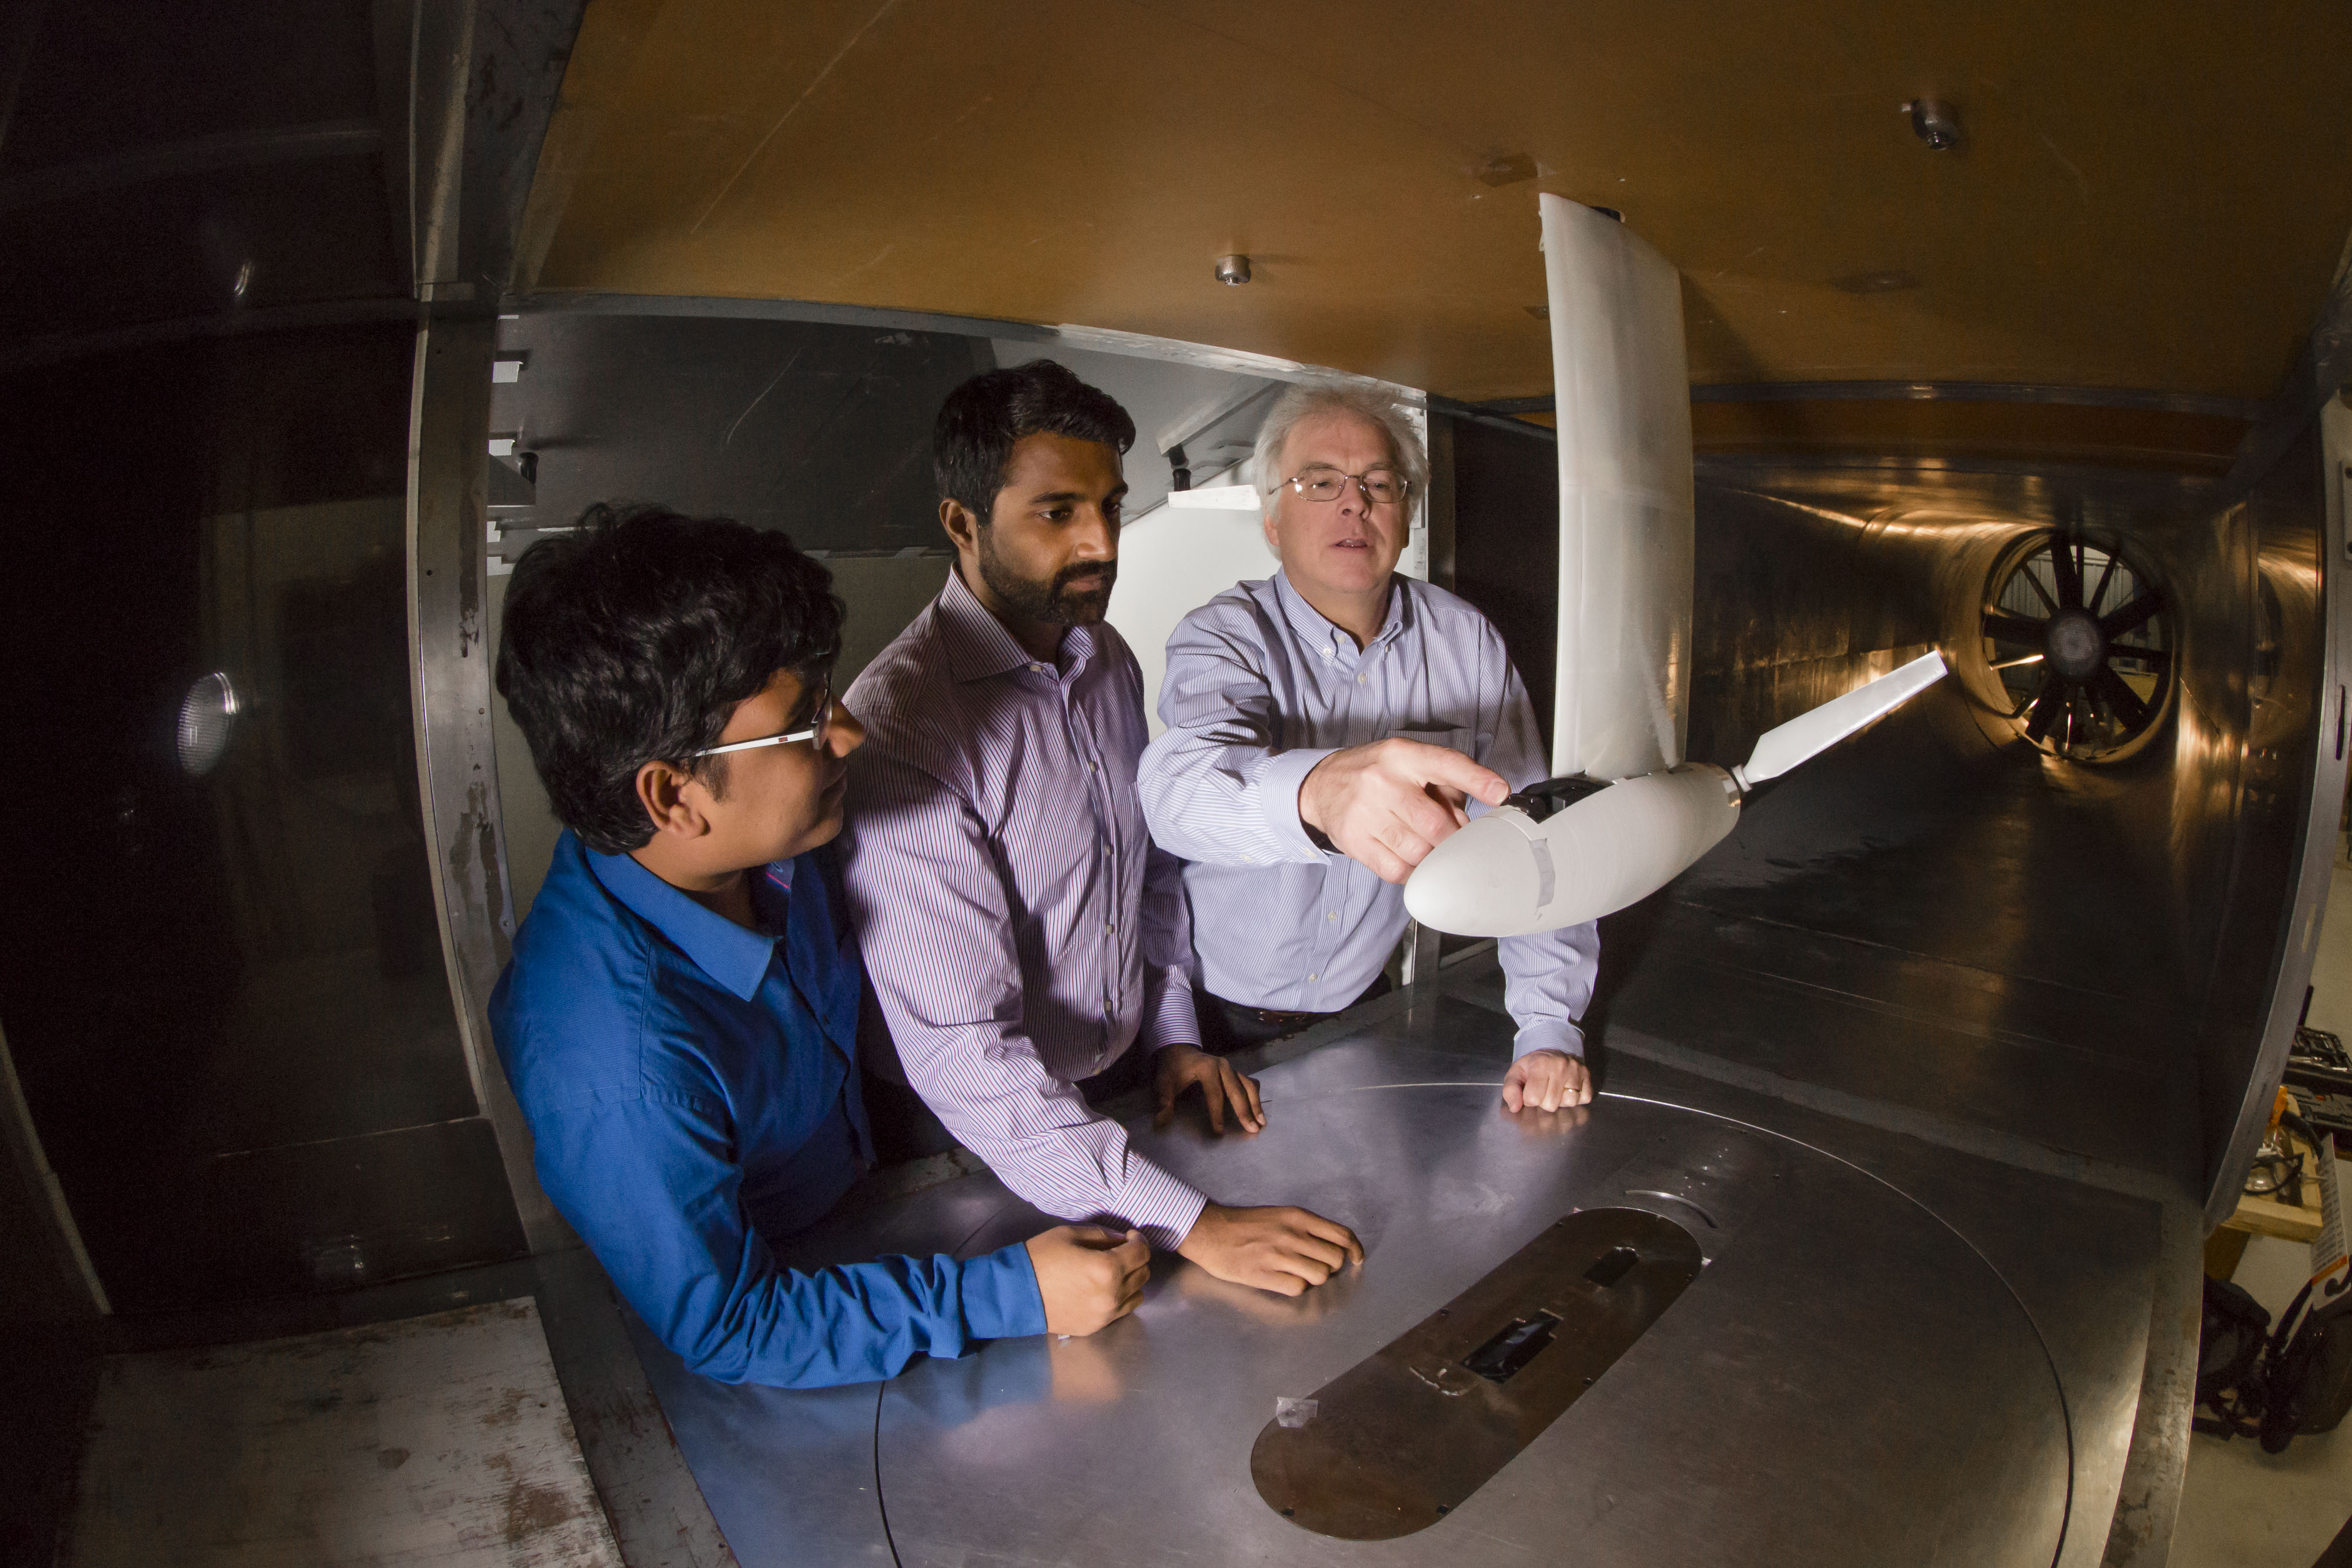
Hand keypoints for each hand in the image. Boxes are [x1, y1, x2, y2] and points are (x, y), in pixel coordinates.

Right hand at [1026, 1225, 1150, 1335]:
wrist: (1015, 1293)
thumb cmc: (1040, 1257)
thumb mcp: (1071, 1235)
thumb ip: (1103, 1236)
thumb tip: (1122, 1241)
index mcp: (1107, 1268)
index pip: (1142, 1252)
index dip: (1139, 1240)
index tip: (1130, 1237)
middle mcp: (1112, 1294)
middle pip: (1143, 1273)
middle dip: (1136, 1258)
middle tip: (1120, 1251)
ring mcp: (1105, 1314)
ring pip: (1137, 1294)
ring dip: (1131, 1280)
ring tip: (1112, 1272)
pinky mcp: (1096, 1326)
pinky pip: (1122, 1310)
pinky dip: (1120, 1297)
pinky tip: (1103, 1289)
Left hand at [1154, 1042, 1265, 1132]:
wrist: (1179, 1050)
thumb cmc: (1172, 1068)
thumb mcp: (1163, 1083)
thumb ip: (1163, 1101)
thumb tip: (1161, 1121)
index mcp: (1206, 1068)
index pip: (1215, 1094)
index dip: (1217, 1114)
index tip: (1219, 1131)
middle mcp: (1222, 1066)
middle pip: (1237, 1090)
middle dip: (1245, 1111)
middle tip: (1252, 1129)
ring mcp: (1231, 1067)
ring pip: (1248, 1085)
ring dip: (1256, 1104)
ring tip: (1261, 1122)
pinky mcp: (1234, 1071)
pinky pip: (1249, 1082)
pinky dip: (1255, 1095)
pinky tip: (1258, 1109)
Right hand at [1176, 1202, 1362, 1295]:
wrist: (1210, 1231)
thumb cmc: (1244, 1223)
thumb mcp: (1279, 1214)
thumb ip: (1305, 1227)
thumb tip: (1331, 1244)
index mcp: (1298, 1217)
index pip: (1341, 1235)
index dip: (1355, 1250)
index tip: (1357, 1259)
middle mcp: (1293, 1235)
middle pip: (1334, 1259)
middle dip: (1331, 1267)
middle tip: (1317, 1266)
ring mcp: (1279, 1255)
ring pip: (1320, 1276)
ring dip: (1314, 1279)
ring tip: (1299, 1273)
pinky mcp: (1265, 1275)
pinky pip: (1298, 1288)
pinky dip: (1297, 1288)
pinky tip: (1285, 1280)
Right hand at [1298, 738, 1508, 882]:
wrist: (1322, 785)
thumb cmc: (1376, 773)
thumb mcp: (1409, 764)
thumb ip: (1446, 788)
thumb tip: (1469, 826)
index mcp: (1403, 756)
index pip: (1445, 764)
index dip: (1476, 779)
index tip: (1500, 793)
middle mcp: (1382, 781)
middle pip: (1434, 823)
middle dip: (1452, 838)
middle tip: (1453, 839)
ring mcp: (1365, 812)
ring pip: (1417, 851)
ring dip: (1432, 856)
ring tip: (1428, 847)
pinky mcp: (1354, 841)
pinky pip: (1395, 870)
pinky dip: (1412, 871)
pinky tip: (1411, 860)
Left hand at [1502, 1049, 1591, 1112]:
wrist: (1552, 1051)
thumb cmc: (1533, 1066)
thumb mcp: (1516, 1074)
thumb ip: (1510, 1091)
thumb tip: (1515, 1108)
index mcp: (1540, 1065)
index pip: (1533, 1098)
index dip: (1529, 1099)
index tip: (1530, 1091)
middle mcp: (1560, 1066)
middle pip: (1551, 1104)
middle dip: (1544, 1102)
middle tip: (1543, 1090)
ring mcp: (1576, 1071)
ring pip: (1569, 1102)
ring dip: (1561, 1101)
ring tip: (1556, 1089)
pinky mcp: (1587, 1076)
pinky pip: (1584, 1099)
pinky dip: (1576, 1098)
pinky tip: (1567, 1089)